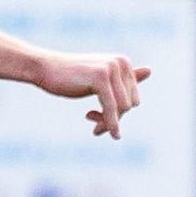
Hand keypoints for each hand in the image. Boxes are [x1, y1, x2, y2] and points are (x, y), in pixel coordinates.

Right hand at [29, 51, 150, 138]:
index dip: (118, 113)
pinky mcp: (101, 77)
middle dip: (114, 119)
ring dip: (108, 122)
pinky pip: (112, 107)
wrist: (45, 68)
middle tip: (95, 127)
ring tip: (91, 123)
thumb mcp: (98, 79)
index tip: (99, 119)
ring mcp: (112, 68)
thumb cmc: (69, 76)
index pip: (133, 97)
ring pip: (123, 108)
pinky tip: (105, 134)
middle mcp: (121, 63)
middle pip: (130, 104)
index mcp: (123, 63)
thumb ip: (123, 78)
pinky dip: (111, 123)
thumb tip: (150, 70)